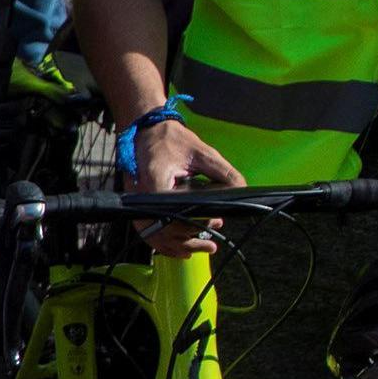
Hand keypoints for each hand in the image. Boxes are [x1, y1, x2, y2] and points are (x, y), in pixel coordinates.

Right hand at [129, 113, 237, 256]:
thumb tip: (242, 191)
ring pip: (154, 235)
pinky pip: (148, 230)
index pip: (172, 214)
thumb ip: (224, 173)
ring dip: (178, 245)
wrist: (146, 130)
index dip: (194, 224)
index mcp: (155, 181)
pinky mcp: (137, 204)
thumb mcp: (203, 152)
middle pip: (162, 230)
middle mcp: (140, 195)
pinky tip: (182, 248)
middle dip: (190, 237)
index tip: (213, 221)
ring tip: (204, 247)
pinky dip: (164, 242)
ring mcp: (135, 201)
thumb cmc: (172, 139)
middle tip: (214, 235)